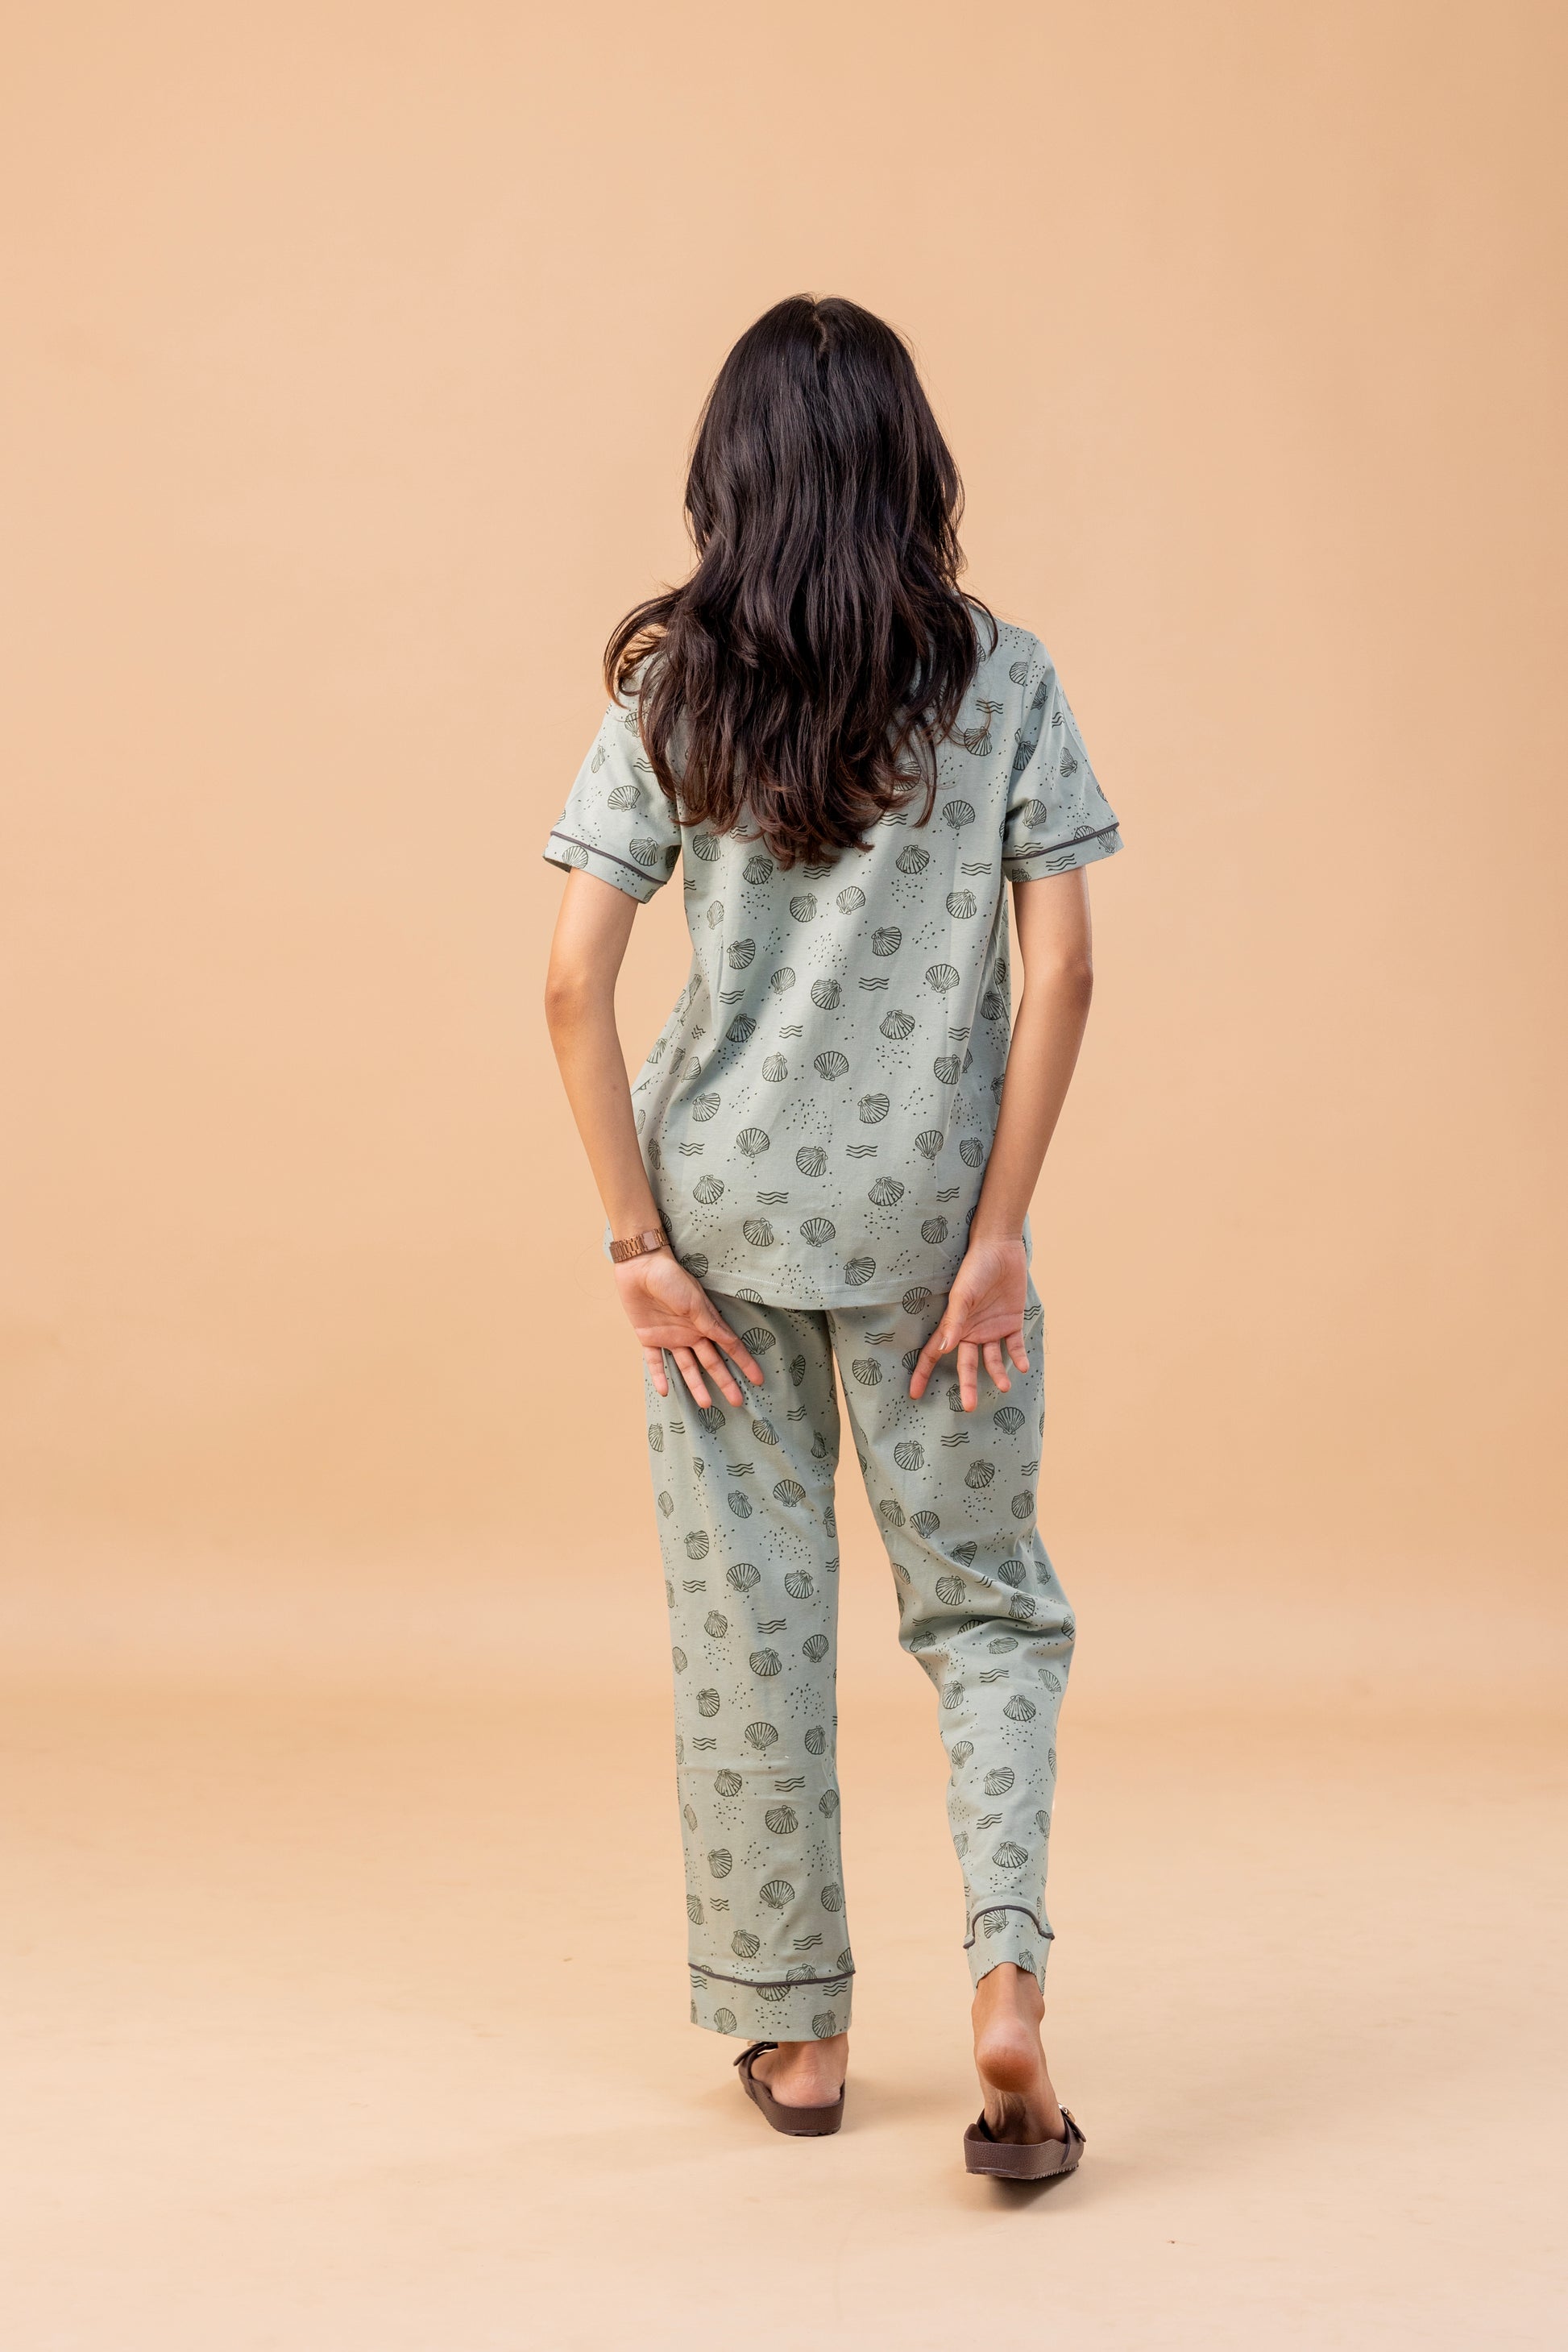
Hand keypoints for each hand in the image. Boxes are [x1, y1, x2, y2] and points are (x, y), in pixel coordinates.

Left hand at [614, 1249, 764, 1406]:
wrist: (640, 1266)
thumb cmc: (672, 1278)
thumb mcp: (695, 1302)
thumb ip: (710, 1325)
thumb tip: (731, 1344)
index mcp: (706, 1323)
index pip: (730, 1348)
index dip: (745, 1363)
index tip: (759, 1380)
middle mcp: (691, 1332)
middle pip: (711, 1362)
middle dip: (725, 1381)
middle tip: (737, 1402)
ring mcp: (670, 1336)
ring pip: (686, 1367)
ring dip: (695, 1385)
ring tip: (706, 1405)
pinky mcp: (649, 1337)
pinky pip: (654, 1361)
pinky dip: (659, 1375)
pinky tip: (665, 1391)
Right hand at [908, 1235, 1029, 1409]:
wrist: (1001, 1248)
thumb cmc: (975, 1267)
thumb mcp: (963, 1295)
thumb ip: (954, 1322)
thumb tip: (944, 1349)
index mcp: (954, 1326)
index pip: (934, 1354)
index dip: (924, 1373)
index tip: (915, 1395)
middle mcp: (971, 1331)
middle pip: (966, 1364)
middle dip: (967, 1386)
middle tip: (969, 1407)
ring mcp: (992, 1328)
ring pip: (992, 1360)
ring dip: (997, 1374)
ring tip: (1005, 1386)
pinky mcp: (1012, 1322)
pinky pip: (1015, 1345)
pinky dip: (1018, 1357)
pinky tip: (1022, 1366)